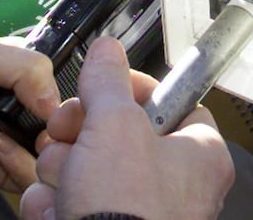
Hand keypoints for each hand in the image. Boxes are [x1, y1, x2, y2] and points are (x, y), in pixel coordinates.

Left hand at [0, 34, 58, 191]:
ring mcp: (7, 140)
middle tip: (51, 123)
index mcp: (13, 75)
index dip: (64, 91)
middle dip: (63, 123)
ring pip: (50, 151)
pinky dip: (24, 166)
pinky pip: (27, 176)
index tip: (62, 99)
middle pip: (59, 119)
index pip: (57, 83)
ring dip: (46, 146)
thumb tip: (54, 101)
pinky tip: (0, 149)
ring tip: (31, 138)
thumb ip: (22, 63)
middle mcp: (14, 107)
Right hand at [19, 36, 233, 219]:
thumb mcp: (114, 124)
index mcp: (198, 154)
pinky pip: (71, 205)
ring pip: (86, 170)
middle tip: (66, 134)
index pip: (168, 103)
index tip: (100, 86)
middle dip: (79, 136)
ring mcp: (139, 215)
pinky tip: (54, 211)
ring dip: (61, 172)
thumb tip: (107, 50)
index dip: (129, 90)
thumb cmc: (125, 210)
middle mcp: (175, 187)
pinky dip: (54, 206)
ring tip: (63, 184)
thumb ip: (108, 80)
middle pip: (117, 135)